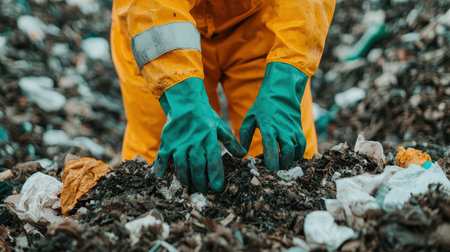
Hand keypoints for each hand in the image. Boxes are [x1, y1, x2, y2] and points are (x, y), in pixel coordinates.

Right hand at [154, 78, 246, 192]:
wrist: (185, 102)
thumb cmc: (205, 117)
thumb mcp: (220, 127)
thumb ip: (231, 142)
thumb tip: (243, 155)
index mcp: (209, 138)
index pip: (214, 160)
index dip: (216, 175)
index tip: (218, 189)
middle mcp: (194, 142)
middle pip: (197, 167)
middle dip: (201, 182)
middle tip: (204, 192)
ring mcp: (179, 143)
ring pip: (181, 165)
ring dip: (186, 179)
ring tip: (189, 186)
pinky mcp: (167, 142)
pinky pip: (163, 158)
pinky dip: (161, 168)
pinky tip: (162, 177)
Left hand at [239, 62, 307, 170]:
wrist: (281, 92)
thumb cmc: (263, 107)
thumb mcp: (250, 118)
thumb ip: (245, 136)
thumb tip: (241, 153)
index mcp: (268, 127)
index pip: (271, 146)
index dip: (272, 160)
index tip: (270, 169)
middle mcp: (282, 129)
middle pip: (287, 151)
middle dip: (283, 164)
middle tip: (276, 170)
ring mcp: (292, 129)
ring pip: (296, 150)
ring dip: (290, 160)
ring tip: (282, 164)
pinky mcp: (298, 129)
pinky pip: (302, 145)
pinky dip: (299, 154)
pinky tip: (292, 158)